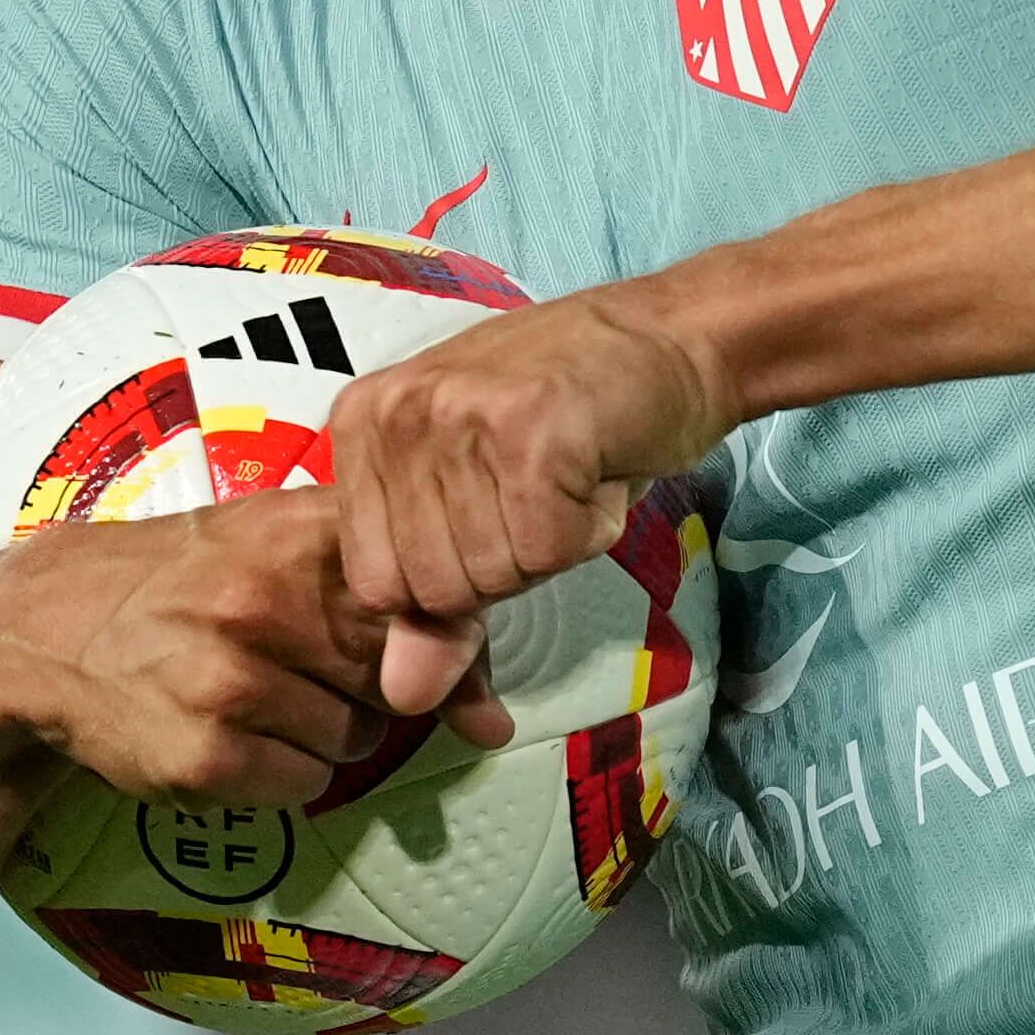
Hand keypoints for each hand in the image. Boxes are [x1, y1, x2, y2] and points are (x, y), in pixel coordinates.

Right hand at [0, 491, 508, 809]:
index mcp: (294, 533)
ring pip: (357, 739)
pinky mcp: (204, 756)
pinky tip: (236, 735)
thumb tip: (492, 721)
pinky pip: (307, 786)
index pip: (428, 600)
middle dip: (367, 684)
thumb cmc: (186, 582)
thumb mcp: (280, 549)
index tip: (425, 652)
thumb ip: (398, 609)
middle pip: (395, 678)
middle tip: (302, 664)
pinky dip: (285, 773)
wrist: (49, 630)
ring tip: (261, 694)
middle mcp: (263, 601)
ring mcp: (230, 681)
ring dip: (326, 732)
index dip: (438, 639)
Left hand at [328, 285, 735, 711]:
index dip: (448, 586)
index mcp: (363, 424)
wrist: (671, 336)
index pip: (376, 585)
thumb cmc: (569, 419)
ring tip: (564, 473)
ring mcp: (459, 416)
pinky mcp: (530, 431)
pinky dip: (590, 529)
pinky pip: (550, 552)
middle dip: (505, 567)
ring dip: (549, 547)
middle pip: (432, 590)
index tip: (494, 520)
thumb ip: (433, 602)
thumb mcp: (478, 502)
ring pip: (492, 576)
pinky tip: (594, 468)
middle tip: (538, 490)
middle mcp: (396, 413)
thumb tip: (406, 697)